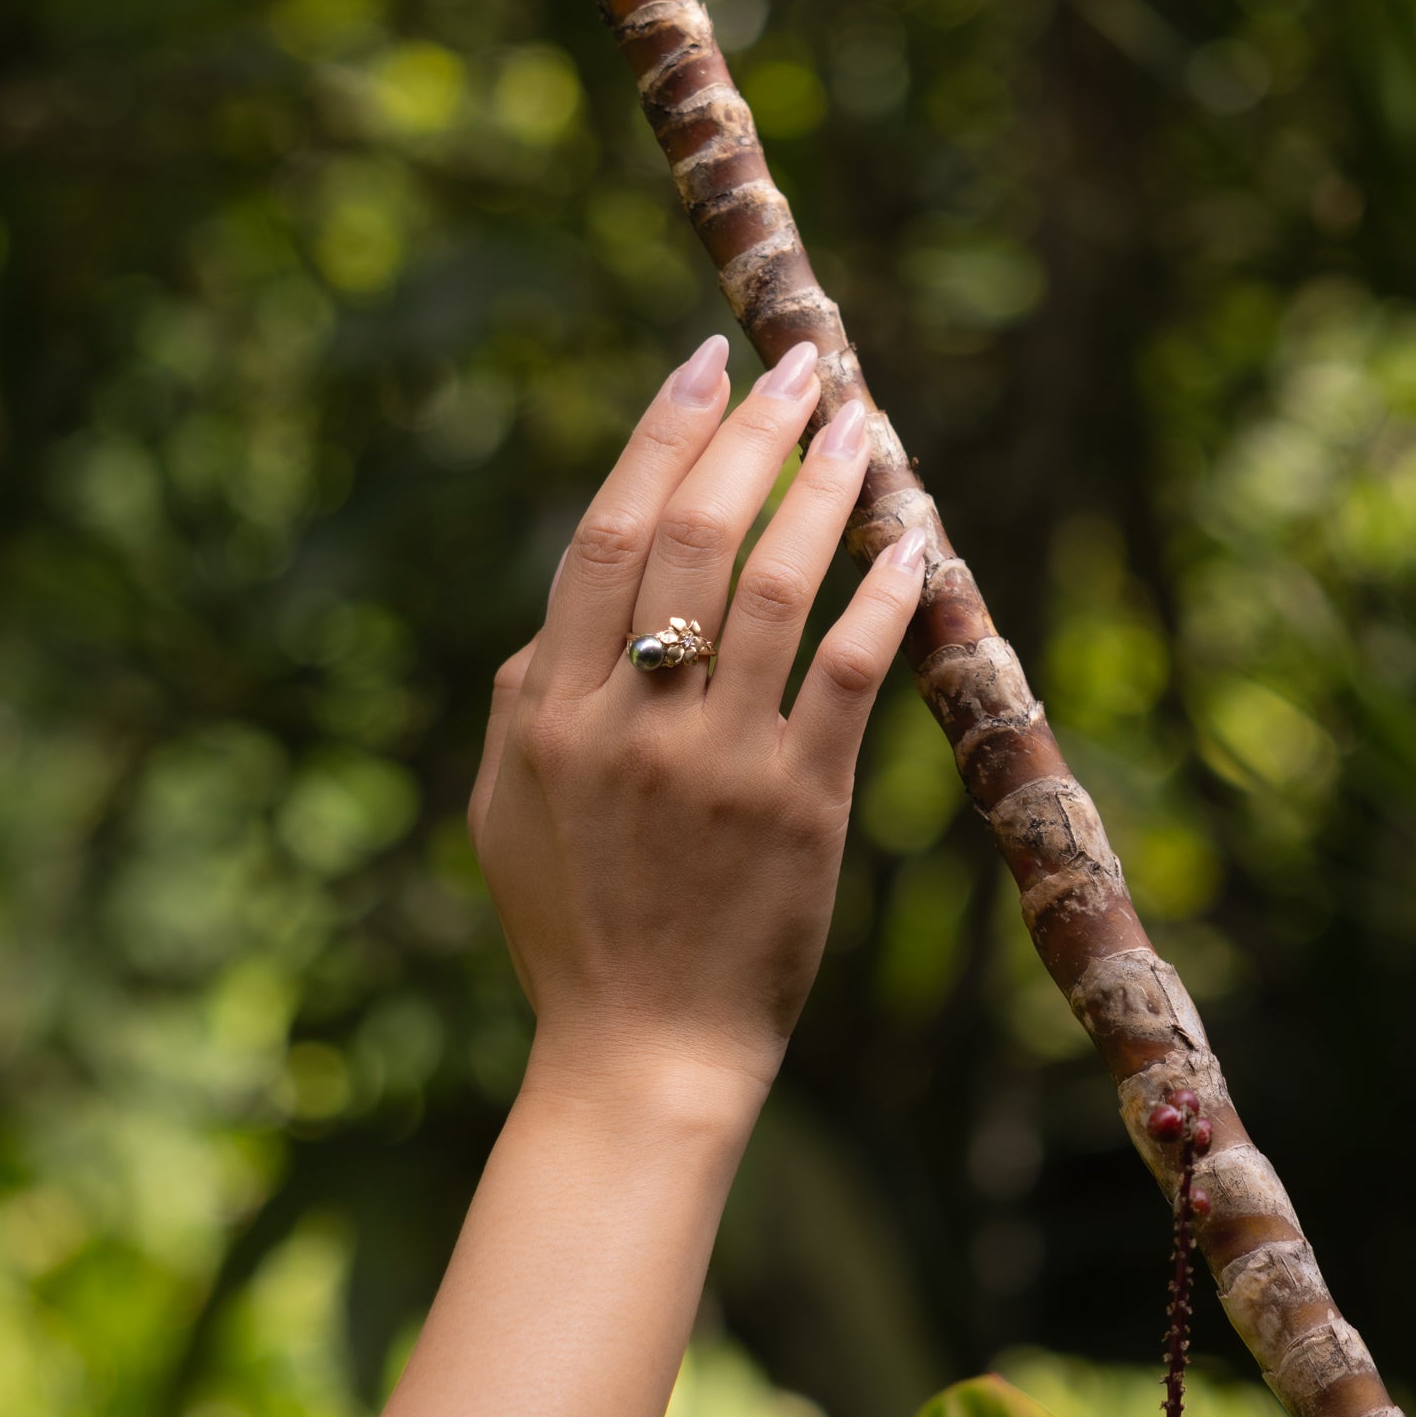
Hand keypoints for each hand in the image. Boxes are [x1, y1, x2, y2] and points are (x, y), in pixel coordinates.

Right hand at [468, 332, 928, 1099]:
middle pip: (692, 538)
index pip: (608, 537)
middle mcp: (625, 722)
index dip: (660, 439)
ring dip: (824, 494)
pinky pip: (847, 674)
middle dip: (752, 435)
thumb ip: (527, 692)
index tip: (704, 368)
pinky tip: (908, 544)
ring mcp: (715, 763)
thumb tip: (576, 598)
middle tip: (802, 366)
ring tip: (860, 427)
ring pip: (775, 587)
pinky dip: (879, 599)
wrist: (640, 1050)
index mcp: (547, 709)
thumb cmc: (572, 925)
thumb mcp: (507, 805)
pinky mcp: (798, 806)